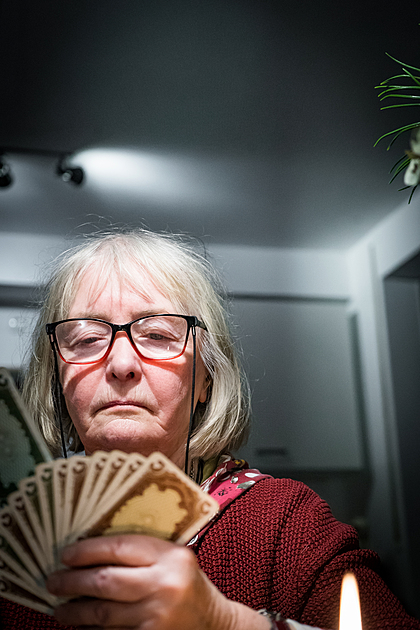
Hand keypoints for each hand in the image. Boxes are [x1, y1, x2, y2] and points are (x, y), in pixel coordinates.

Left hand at [46, 535, 268, 629]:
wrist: (215, 624)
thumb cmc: (188, 585)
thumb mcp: (174, 558)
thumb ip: (142, 552)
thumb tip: (91, 550)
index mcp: (171, 556)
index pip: (119, 548)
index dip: (87, 551)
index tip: (66, 554)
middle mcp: (164, 585)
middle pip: (105, 582)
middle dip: (73, 582)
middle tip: (53, 581)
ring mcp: (156, 618)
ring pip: (102, 615)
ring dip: (74, 612)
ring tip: (59, 608)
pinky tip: (80, 626)